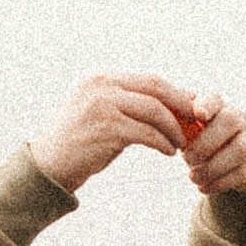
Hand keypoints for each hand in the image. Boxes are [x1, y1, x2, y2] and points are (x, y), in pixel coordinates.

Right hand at [28, 74, 200, 192]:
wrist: (47, 166)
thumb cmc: (79, 145)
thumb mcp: (102, 116)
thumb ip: (129, 107)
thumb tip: (169, 106)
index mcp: (100, 79)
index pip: (148, 80)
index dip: (175, 93)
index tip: (192, 109)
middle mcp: (101, 86)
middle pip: (155, 88)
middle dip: (180, 105)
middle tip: (197, 121)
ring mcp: (103, 105)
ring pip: (154, 110)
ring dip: (174, 128)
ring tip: (181, 143)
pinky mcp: (107, 129)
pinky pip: (147, 133)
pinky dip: (163, 143)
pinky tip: (168, 152)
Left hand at [176, 91, 245, 196]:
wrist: (244, 161)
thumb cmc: (209, 142)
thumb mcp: (194, 131)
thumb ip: (178, 124)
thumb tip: (158, 122)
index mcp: (219, 107)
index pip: (215, 99)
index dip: (207, 105)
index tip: (199, 115)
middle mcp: (240, 118)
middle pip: (230, 121)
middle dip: (205, 143)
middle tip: (187, 159)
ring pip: (238, 150)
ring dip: (213, 167)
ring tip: (193, 177)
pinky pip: (242, 173)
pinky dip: (219, 183)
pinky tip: (203, 187)